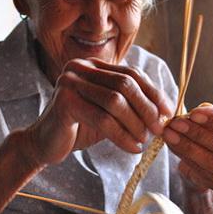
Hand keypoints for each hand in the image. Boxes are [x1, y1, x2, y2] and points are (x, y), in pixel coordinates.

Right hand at [27, 58, 173, 165]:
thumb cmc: (80, 127)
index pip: (131, 73)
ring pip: (116, 101)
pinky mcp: (65, 102)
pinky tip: (132, 148)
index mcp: (92, 65)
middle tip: (158, 130)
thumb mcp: (108, 111)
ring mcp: (70, 82)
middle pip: (125, 84)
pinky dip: (122, 135)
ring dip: (136, 123)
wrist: (45, 144)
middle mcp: (80, 67)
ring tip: (144, 140)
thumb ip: (130, 105)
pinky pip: (103, 119)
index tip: (167, 112)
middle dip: (147, 108)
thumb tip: (166, 110)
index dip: (153, 92)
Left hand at [162, 106, 212, 193]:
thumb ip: (211, 117)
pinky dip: (185, 158)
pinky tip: (173, 146)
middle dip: (197, 133)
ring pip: (212, 162)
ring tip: (170, 134)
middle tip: (176, 123)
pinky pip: (202, 172)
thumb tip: (193, 115)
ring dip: (187, 147)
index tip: (193, 113)